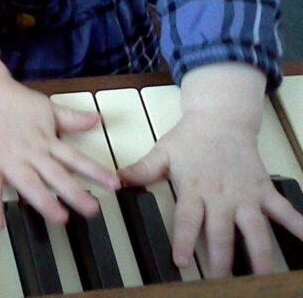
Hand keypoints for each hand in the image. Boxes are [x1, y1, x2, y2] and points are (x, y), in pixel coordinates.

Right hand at [0, 77, 119, 228]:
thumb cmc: (12, 99)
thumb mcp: (45, 106)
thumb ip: (71, 117)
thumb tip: (97, 118)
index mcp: (46, 140)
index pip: (75, 158)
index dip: (95, 170)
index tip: (114, 183)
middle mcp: (31, 151)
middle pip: (56, 175)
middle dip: (75, 193)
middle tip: (92, 210)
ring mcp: (8, 158)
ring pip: (29, 183)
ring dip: (44, 200)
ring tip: (59, 218)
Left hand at [120, 111, 302, 275]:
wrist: (221, 119)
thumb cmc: (190, 138)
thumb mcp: (162, 152)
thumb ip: (142, 170)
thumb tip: (116, 181)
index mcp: (194, 189)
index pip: (188, 219)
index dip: (184, 241)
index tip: (181, 262)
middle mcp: (221, 196)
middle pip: (222, 233)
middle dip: (222, 261)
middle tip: (221, 284)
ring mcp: (246, 196)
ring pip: (255, 230)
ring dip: (260, 256)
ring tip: (263, 279)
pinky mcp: (264, 191)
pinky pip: (284, 211)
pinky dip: (299, 226)